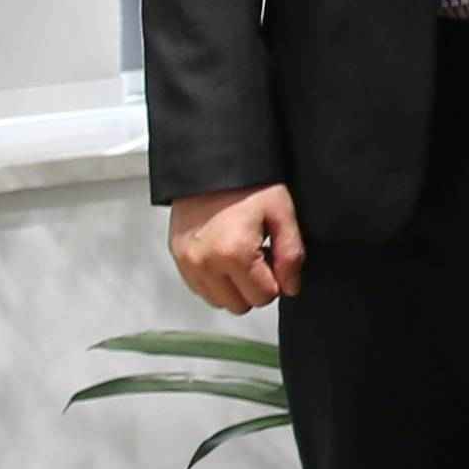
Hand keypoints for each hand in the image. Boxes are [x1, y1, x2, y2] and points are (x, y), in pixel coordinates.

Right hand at [167, 184, 302, 312]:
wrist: (211, 163)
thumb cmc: (247, 183)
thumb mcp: (281, 212)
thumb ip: (291, 254)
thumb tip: (291, 286)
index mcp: (234, 254)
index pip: (264, 296)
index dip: (277, 278)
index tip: (274, 255)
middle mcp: (205, 264)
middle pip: (241, 305)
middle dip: (255, 286)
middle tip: (260, 253)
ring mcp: (188, 264)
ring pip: (219, 302)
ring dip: (234, 287)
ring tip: (241, 253)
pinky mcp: (177, 259)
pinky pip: (200, 289)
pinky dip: (215, 280)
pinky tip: (224, 254)